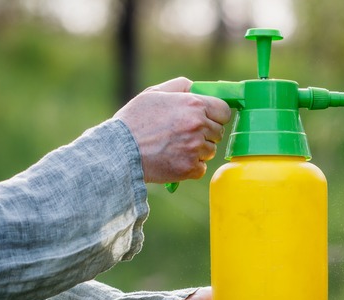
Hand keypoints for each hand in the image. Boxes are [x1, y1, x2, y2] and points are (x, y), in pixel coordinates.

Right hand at [114, 77, 231, 183]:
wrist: (119, 150)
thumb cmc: (134, 120)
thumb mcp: (154, 93)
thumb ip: (179, 86)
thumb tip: (196, 87)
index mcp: (194, 105)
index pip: (224, 111)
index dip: (216, 115)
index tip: (208, 118)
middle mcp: (199, 126)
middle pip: (218, 132)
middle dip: (206, 133)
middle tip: (184, 134)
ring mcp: (196, 148)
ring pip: (210, 151)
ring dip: (199, 150)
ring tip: (175, 147)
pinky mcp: (190, 168)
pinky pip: (201, 167)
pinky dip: (191, 166)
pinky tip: (174, 159)